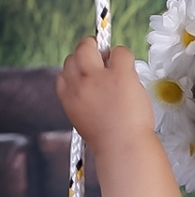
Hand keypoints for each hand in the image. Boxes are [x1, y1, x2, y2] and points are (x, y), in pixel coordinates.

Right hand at [56, 37, 154, 155]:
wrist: (124, 149)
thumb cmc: (110, 141)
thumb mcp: (86, 122)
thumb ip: (85, 101)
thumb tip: (93, 87)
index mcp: (69, 98)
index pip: (63, 74)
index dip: (77, 71)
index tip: (88, 75)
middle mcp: (80, 85)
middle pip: (74, 55)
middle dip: (86, 54)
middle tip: (101, 61)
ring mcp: (98, 78)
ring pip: (89, 47)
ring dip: (101, 50)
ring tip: (114, 64)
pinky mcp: (119, 75)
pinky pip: (121, 52)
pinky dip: (125, 57)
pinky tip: (129, 72)